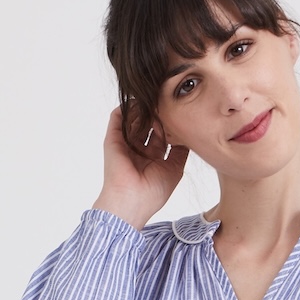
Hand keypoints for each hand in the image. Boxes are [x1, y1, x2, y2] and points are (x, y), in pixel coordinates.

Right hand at [92, 107, 188, 229]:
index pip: (161, 135)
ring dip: (144, 109)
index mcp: (152, 158)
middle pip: (148, 125)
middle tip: (168, 102)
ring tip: (156, 99)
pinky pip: (118, 118)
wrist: (132, 200)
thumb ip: (180, 151)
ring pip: (134, 119)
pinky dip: (127, 108)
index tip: (180, 113)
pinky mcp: (113, 139)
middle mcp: (138, 150)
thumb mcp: (175, 169)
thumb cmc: (153, 191)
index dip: (170, 124)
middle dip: (158, 113)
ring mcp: (125, 144)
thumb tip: (187, 136)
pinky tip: (139, 101)